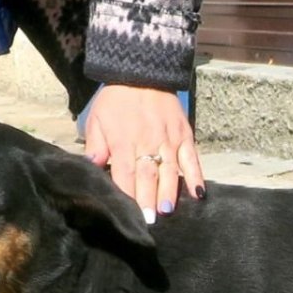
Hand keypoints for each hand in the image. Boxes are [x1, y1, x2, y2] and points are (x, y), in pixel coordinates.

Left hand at [82, 85, 205, 222]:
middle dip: (148, 200)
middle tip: (149, 221)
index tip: (130, 214)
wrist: (142, 71)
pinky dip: (196, 177)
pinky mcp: (184, 135)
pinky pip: (191, 159)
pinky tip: (199, 194)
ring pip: (170, 171)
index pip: (125, 174)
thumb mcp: (98, 119)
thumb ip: (96, 145)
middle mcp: (147, 142)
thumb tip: (93, 167)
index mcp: (123, 141)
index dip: (128, 195)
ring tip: (166, 211)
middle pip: (148, 177)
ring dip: (168, 193)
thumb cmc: (116, 100)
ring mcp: (168, 139)